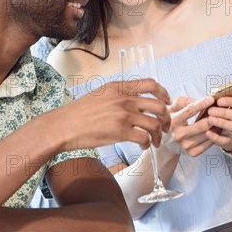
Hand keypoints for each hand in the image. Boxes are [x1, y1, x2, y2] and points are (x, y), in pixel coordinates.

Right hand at [56, 78, 170, 150]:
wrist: (63, 125)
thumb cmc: (78, 112)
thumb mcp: (100, 94)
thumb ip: (117, 94)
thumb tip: (133, 101)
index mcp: (119, 87)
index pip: (150, 84)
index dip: (164, 93)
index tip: (167, 102)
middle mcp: (124, 99)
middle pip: (159, 105)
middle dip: (166, 118)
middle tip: (166, 126)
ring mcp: (123, 115)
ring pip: (155, 124)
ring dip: (159, 135)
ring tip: (156, 141)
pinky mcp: (120, 132)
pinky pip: (144, 138)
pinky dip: (148, 144)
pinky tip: (144, 147)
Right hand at [168, 97, 216, 155]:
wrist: (166, 145)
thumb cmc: (171, 123)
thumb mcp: (171, 109)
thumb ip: (182, 102)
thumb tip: (197, 100)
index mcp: (173, 122)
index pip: (189, 111)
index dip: (201, 104)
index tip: (211, 99)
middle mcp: (179, 135)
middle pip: (202, 125)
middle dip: (213, 116)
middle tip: (220, 109)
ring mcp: (186, 145)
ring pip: (208, 134)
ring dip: (217, 125)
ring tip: (221, 117)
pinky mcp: (193, 153)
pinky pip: (209, 143)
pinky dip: (215, 135)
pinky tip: (217, 128)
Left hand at [204, 95, 231, 150]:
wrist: (227, 133)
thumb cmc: (222, 114)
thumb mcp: (222, 106)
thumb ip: (218, 100)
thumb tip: (208, 96)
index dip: (229, 101)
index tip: (218, 101)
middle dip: (223, 112)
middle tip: (210, 111)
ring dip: (220, 123)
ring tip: (209, 119)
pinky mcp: (229, 141)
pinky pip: (224, 140)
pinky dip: (215, 137)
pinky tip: (207, 133)